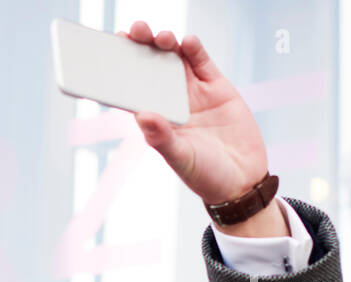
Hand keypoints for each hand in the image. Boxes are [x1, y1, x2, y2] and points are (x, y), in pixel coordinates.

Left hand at [118, 22, 269, 207]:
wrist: (242, 181)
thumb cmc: (205, 176)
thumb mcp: (182, 159)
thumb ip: (162, 138)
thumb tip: (142, 114)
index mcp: (155, 120)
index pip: (133, 90)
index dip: (120, 71)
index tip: (108, 51)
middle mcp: (171, 103)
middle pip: (151, 68)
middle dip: (141, 47)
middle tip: (133, 30)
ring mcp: (195, 93)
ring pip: (175, 60)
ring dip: (166, 44)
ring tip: (160, 36)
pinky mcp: (218, 88)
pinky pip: (203, 63)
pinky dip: (194, 50)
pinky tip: (186, 41)